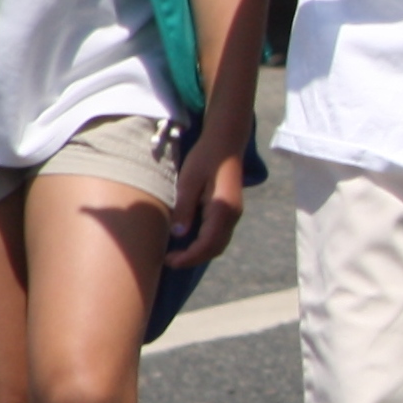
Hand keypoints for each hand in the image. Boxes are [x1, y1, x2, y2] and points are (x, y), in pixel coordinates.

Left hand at [166, 124, 245, 267]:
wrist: (225, 142)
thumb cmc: (205, 158)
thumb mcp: (189, 181)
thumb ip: (184, 208)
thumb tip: (178, 234)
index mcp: (223, 210)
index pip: (207, 244)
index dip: (188, 257)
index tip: (168, 260)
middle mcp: (232, 216)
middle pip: (215, 248)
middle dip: (193, 259)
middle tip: (169, 260)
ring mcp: (234, 214)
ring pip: (219, 244)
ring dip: (199, 252)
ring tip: (177, 253)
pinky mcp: (230, 211)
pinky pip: (219, 235)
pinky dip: (205, 244)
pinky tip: (189, 240)